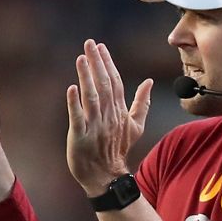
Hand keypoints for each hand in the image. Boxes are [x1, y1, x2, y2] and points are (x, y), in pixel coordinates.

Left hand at [65, 39, 153, 194]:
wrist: (106, 176)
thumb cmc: (117, 149)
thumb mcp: (134, 126)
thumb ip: (142, 103)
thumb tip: (149, 81)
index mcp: (119, 111)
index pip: (114, 82)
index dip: (108, 63)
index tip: (100, 46)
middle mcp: (108, 116)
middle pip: (104, 85)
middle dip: (97, 63)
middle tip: (89, 44)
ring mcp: (94, 127)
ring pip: (92, 98)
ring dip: (87, 77)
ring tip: (81, 58)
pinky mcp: (80, 137)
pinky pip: (78, 118)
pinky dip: (75, 104)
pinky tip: (72, 88)